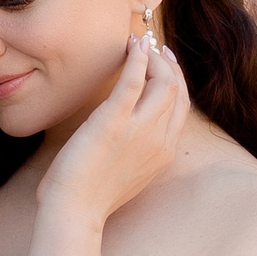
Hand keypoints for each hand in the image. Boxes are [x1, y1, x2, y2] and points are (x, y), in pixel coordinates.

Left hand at [35, 36, 186, 226]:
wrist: (74, 211)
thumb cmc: (90, 196)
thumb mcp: (127, 174)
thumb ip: (137, 152)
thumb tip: (128, 132)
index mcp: (164, 152)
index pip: (182, 107)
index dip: (177, 81)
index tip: (165, 64)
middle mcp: (160, 140)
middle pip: (177, 90)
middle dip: (168, 64)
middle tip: (154, 48)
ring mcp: (140, 131)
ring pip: (163, 82)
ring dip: (153, 57)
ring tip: (138, 44)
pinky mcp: (114, 122)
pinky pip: (134, 82)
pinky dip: (137, 60)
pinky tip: (133, 46)